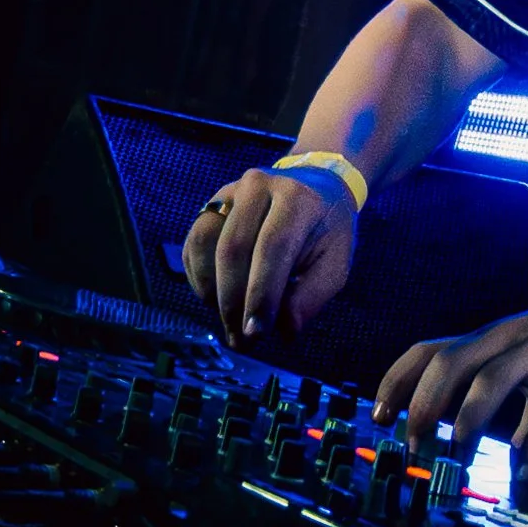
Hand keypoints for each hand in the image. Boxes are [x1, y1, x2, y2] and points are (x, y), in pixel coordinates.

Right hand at [181, 166, 358, 347]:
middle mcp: (258, 186)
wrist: (313, 186)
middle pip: (232, 249)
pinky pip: (193, 244)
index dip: (260, 294)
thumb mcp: (335, 264)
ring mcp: (229, 192)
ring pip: (205, 244)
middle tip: (241, 340)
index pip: (272, 247)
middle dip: (233, 302)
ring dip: (212, 291)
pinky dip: (200, 278)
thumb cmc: (326, 231)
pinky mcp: (210, 205)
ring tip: (229, 321)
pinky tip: (217, 298)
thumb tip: (283, 329)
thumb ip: (311, 297)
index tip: (255, 333)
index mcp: (297, 198)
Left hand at [376, 288, 527, 486]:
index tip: (379, 415)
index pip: (429, 350)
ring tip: (457, 460)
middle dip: (421, 405)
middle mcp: (506, 337)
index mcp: (491, 337)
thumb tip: (501, 448)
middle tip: (412, 446)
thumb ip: (513, 399)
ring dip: (467, 422)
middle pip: (446, 362)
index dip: (398, 380)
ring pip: (488, 379)